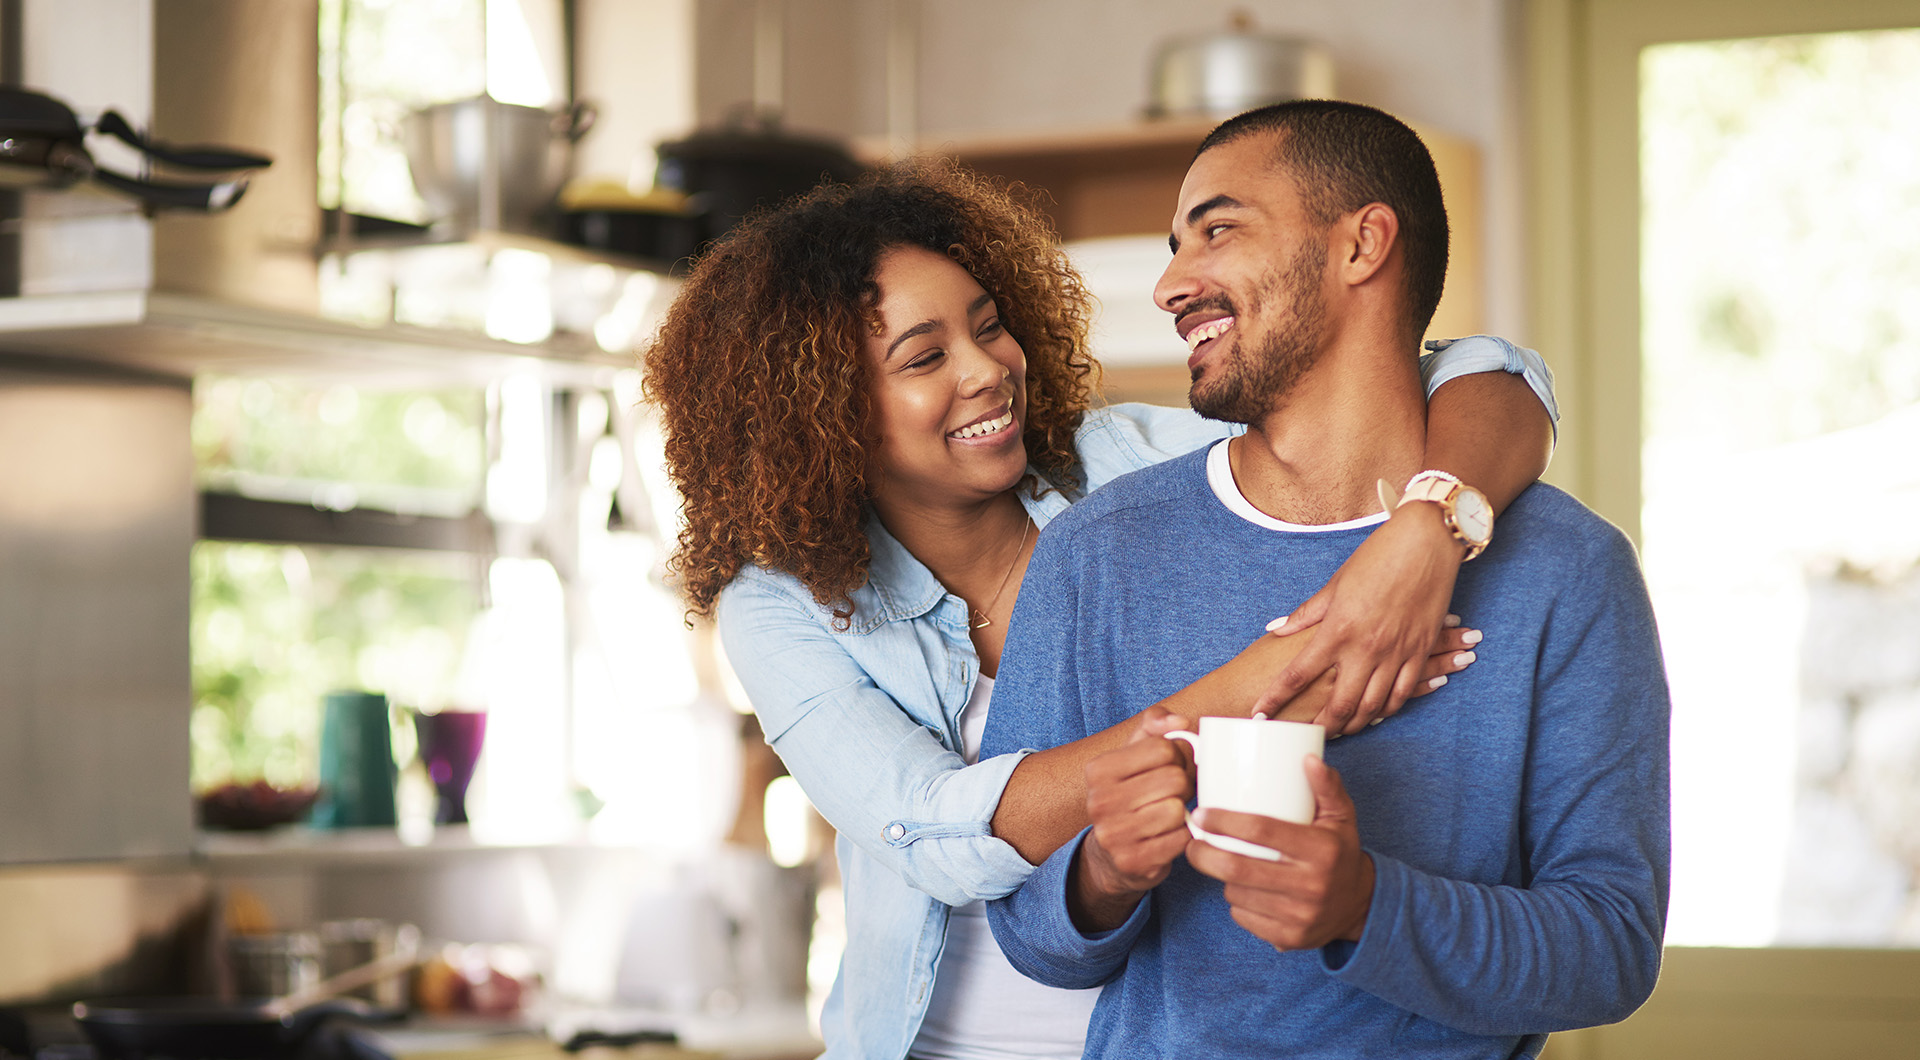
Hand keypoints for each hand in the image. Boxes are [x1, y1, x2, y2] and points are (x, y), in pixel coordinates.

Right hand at [1069, 706, 1195, 932]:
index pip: (1163, 748)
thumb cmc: (1130, 794)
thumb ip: (1155, 724)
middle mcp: (1099, 801)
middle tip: (1174, 794)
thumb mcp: (1134, 753)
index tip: (1169, 767)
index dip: (1177, 757)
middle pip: (1174, 779)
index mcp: (1098, 769)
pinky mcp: (1131, 862)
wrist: (1110, 853)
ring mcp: (1113, 835)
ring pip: (1177, 810)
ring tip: (1169, 814)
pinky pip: (1180, 840)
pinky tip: (1169, 836)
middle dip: (1183, 785)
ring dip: (1182, 813)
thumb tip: (1181, 722)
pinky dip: (1183, 837)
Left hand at [1185, 756, 1373, 951]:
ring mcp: (1299, 916)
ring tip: (1221, 863)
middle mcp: (1311, 885)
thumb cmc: (1340, 853)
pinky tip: (1240, 890)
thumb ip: (1327, 786)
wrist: (1360, 906)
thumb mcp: (1342, 817)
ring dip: (1221, 878)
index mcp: (1321, 850)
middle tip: (1192, 841)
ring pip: (1236, 894)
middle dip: (1204, 854)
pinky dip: (1235, 902)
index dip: (1225, 821)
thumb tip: (1307, 757)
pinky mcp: (1289, 939)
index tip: (1201, 814)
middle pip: (1238, 869)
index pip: (1262, 831)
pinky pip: (1244, 918)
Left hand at [1254, 503, 1469, 734]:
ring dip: (1355, 724)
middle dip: (1320, 727)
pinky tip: (1377, 715)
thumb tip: (1277, 629)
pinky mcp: (1420, 651)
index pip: (1297, 674)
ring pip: (1373, 706)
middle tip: (1306, 738)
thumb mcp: (1336, 584)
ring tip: (1340, 732)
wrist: (1426, 543)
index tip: (1259, 715)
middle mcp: (1365, 648)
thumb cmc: (1377, 558)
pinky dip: (1388, 710)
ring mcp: (1395, 653)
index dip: (1276, 698)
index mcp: (1337, 629)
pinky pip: (1404, 693)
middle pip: (1339, 704)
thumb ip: (1307, 614)